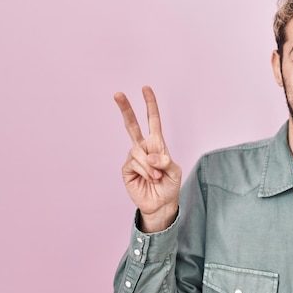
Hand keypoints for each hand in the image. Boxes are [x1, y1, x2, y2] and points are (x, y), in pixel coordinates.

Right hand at [114, 86, 181, 231]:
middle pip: (132, 125)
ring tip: (157, 177)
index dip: (150, 105)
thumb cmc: (169, 186)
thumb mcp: (175, 172)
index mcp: (157, 144)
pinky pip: (135, 163)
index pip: (153, 121)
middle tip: (117, 94)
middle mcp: (143, 148)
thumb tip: (150, 156)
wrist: (161, 204)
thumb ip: (165, 161)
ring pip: (138, 152)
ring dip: (150, 166)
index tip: (145, 88)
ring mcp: (134, 158)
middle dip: (125, 109)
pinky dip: (145, 171)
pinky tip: (149, 179)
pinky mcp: (127, 169)